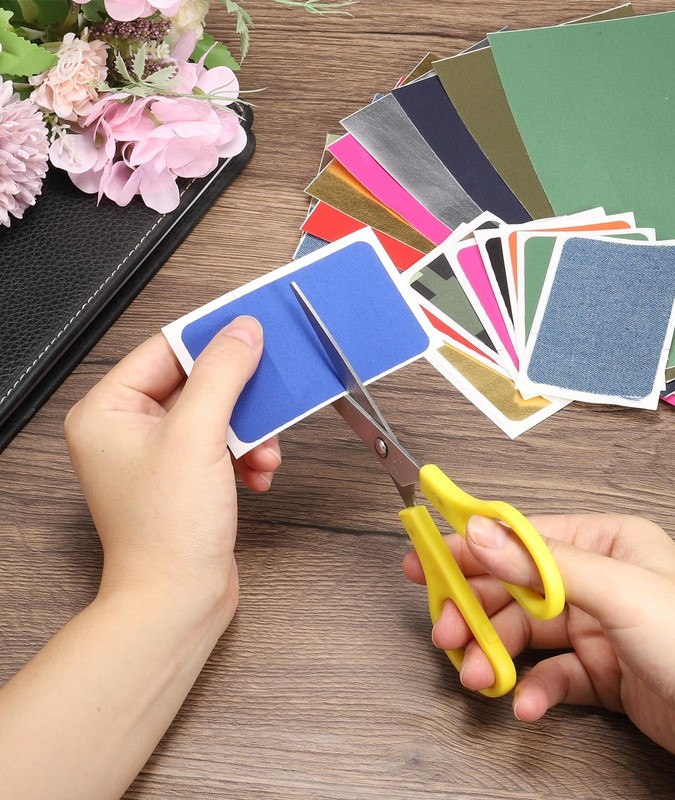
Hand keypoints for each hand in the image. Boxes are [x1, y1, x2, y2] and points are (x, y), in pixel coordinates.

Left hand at [65, 315, 280, 621]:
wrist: (179, 600)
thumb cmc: (166, 533)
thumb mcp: (197, 437)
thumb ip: (221, 374)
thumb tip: (241, 331)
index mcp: (108, 411)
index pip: (166, 350)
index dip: (213, 339)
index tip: (252, 328)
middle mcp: (128, 430)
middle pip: (197, 383)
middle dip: (239, 398)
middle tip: (269, 391)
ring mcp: (158, 455)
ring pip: (218, 414)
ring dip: (250, 430)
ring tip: (264, 451)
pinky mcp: (186, 477)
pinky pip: (223, 443)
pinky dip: (247, 453)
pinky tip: (259, 473)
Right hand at [403, 514, 674, 793]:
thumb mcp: (616, 588)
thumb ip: (541, 563)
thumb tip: (483, 532)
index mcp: (607, 541)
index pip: (524, 536)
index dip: (474, 546)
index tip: (431, 558)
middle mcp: (599, 579)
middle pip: (517, 587)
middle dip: (478, 609)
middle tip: (447, 629)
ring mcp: (598, 626)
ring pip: (527, 633)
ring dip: (497, 654)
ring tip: (478, 675)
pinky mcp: (601, 671)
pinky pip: (550, 673)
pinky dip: (532, 688)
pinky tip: (526, 702)